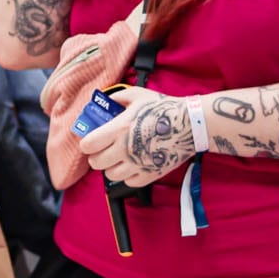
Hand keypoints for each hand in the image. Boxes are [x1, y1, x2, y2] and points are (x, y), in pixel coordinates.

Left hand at [80, 88, 195, 188]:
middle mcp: (125, 149)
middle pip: (96, 163)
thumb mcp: (137, 95)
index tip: (91, 140)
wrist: (190, 124)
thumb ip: (116, 98)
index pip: (88, 145)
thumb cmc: (164, 108)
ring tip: (119, 157)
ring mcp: (137, 164)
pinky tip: (133, 164)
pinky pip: (128, 182)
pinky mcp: (149, 175)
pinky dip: (128, 175)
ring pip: (110, 175)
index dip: (87, 143)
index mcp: (118, 129)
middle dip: (97, 156)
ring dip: (111, 167)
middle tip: (104, 149)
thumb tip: (104, 102)